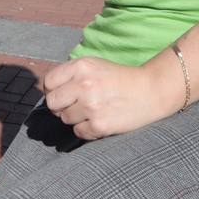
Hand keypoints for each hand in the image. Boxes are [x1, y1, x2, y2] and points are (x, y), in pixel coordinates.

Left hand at [42, 56, 177, 140]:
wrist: (151, 91)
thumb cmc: (120, 79)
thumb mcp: (94, 66)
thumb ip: (71, 74)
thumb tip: (48, 91)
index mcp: (81, 66)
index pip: (48, 82)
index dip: (53, 90)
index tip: (63, 93)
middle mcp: (84, 85)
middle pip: (52, 103)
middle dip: (60, 106)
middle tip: (74, 105)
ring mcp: (91, 106)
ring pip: (64, 119)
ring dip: (75, 118)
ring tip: (92, 111)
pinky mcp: (99, 125)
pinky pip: (78, 132)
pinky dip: (86, 129)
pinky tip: (99, 120)